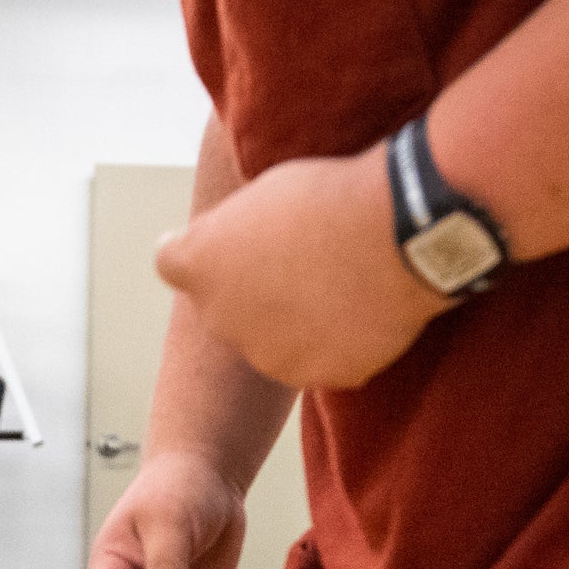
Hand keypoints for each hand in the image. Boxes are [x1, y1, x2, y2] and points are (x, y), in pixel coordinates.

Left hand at [157, 145, 452, 391]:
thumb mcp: (263, 191)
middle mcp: (220, 319)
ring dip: (296, 323)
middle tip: (303, 259)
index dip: (198, 251)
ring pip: (275, 342)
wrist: (397, 235)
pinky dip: (340, 343)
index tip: (227, 240)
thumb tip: (222, 245)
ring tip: (341, 283)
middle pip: (227, 307)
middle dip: (253, 291)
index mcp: (198, 264)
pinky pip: (325, 360)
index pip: (171, 261)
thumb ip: (231, 227)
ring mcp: (268, 355)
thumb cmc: (330, 198)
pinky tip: (366, 310)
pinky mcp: (318, 376)